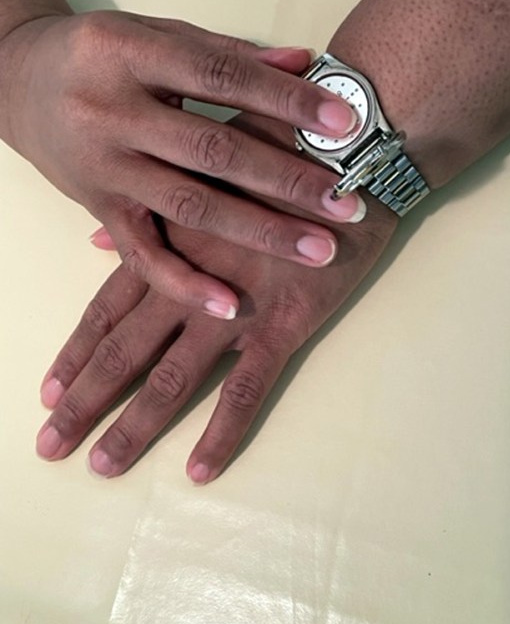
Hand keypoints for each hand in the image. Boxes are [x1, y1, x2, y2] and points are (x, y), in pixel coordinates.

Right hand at [0, 10, 364, 315]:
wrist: (18, 81)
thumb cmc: (101, 54)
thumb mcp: (156, 36)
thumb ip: (227, 54)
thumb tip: (307, 62)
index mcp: (129, 53)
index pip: (221, 77)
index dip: (285, 100)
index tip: (345, 121)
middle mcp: (112, 112)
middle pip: (214, 151)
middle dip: (287, 179)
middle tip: (347, 202)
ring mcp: (104, 167)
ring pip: (188, 206)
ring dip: (258, 231)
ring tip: (319, 250)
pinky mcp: (98, 209)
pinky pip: (141, 255)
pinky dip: (184, 283)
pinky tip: (230, 305)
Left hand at [36, 117, 396, 482]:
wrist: (346, 154)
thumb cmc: (273, 153)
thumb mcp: (201, 172)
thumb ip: (150, 214)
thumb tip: (96, 246)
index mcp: (168, 246)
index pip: (106, 309)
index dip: (75, 353)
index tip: (48, 391)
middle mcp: (187, 282)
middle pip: (123, 351)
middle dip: (84, 401)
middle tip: (49, 444)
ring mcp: (233, 307)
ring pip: (171, 377)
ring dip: (134, 425)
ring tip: (102, 466)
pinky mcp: (281, 324)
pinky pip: (247, 389)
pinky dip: (222, 431)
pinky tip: (200, 470)